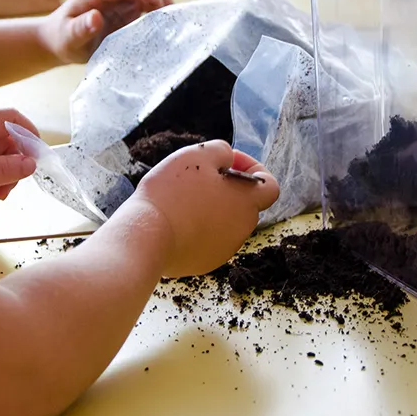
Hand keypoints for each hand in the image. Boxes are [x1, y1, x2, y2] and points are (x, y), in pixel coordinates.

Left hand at [38, 0, 172, 63]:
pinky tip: (166, 27)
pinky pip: (149, 7)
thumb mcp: (68, 37)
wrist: (58, 42)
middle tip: (171, 16)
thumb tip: (96, 17)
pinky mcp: (128, 12)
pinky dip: (160, 14)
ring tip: (173, 22)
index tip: (156, 2)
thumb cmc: (61, 38)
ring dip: (163, 3)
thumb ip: (80, 28)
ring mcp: (122, 1)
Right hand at [130, 142, 279, 277]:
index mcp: (247, 202)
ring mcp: (225, 249)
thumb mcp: (198, 155)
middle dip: (227, 188)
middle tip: (198, 179)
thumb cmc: (173, 192)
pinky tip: (175, 222)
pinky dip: (198, 229)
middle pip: (244, 203)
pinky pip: (208, 240)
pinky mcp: (205, 263)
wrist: (146, 237)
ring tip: (182, 200)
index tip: (227, 163)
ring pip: (225, 222)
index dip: (252, 169)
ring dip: (212, 209)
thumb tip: (228, 159)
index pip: (270, 186)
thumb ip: (222, 151)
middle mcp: (243, 229)